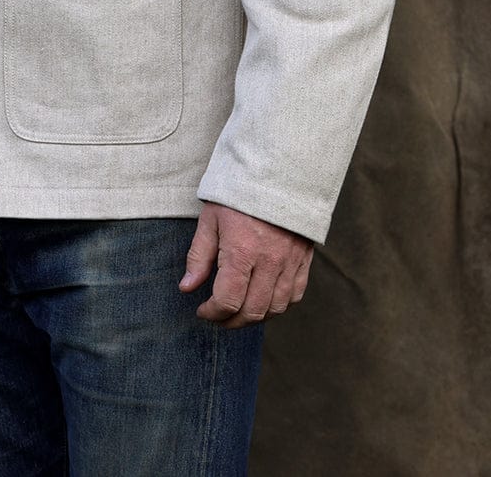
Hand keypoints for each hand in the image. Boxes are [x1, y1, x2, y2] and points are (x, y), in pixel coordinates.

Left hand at [179, 202, 312, 327]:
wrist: (277, 169)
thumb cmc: (239, 192)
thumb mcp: (211, 219)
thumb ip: (199, 256)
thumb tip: (187, 288)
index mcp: (242, 251)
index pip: (227, 301)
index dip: (212, 313)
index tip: (202, 310)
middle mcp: (269, 262)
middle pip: (252, 311)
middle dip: (231, 321)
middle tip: (218, 317)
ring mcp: (290, 262)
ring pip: (275, 308)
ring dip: (255, 317)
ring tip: (239, 311)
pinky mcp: (303, 258)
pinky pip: (295, 295)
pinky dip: (279, 305)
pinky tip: (264, 300)